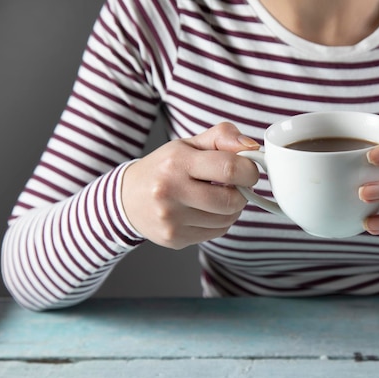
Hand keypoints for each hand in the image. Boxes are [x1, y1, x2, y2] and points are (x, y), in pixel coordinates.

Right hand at [121, 123, 259, 248]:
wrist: (126, 199)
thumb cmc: (163, 168)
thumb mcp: (188, 145)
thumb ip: (222, 137)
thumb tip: (252, 146)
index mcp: (176, 162)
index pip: (230, 169)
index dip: (249, 170)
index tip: (249, 170)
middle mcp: (171, 192)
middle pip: (232, 200)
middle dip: (243, 193)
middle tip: (235, 186)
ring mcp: (172, 219)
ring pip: (227, 219)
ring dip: (232, 209)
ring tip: (217, 197)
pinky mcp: (175, 239)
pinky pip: (217, 233)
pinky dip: (219, 222)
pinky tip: (205, 211)